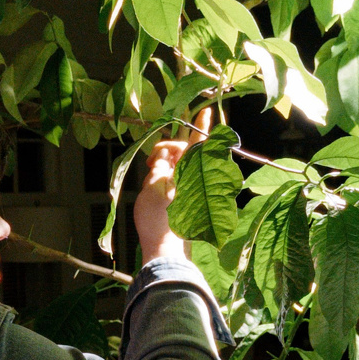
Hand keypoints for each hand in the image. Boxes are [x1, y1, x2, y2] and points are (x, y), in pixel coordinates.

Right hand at [134, 108, 211, 264]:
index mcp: (188, 171)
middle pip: (185, 151)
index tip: (207, 110)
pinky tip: (158, 177)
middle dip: (170, 147)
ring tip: (151, 170)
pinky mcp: (187, 200)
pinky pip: (180, 178)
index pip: (197, 142)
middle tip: (153, 157)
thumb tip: (162, 156)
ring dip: (167, 162)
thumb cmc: (158, 218)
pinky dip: (170, 174)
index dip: (201, 125)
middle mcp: (194, 178)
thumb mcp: (152, 185)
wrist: (166, 249)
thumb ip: (159, 165)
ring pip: (180, 165)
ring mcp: (191, 190)